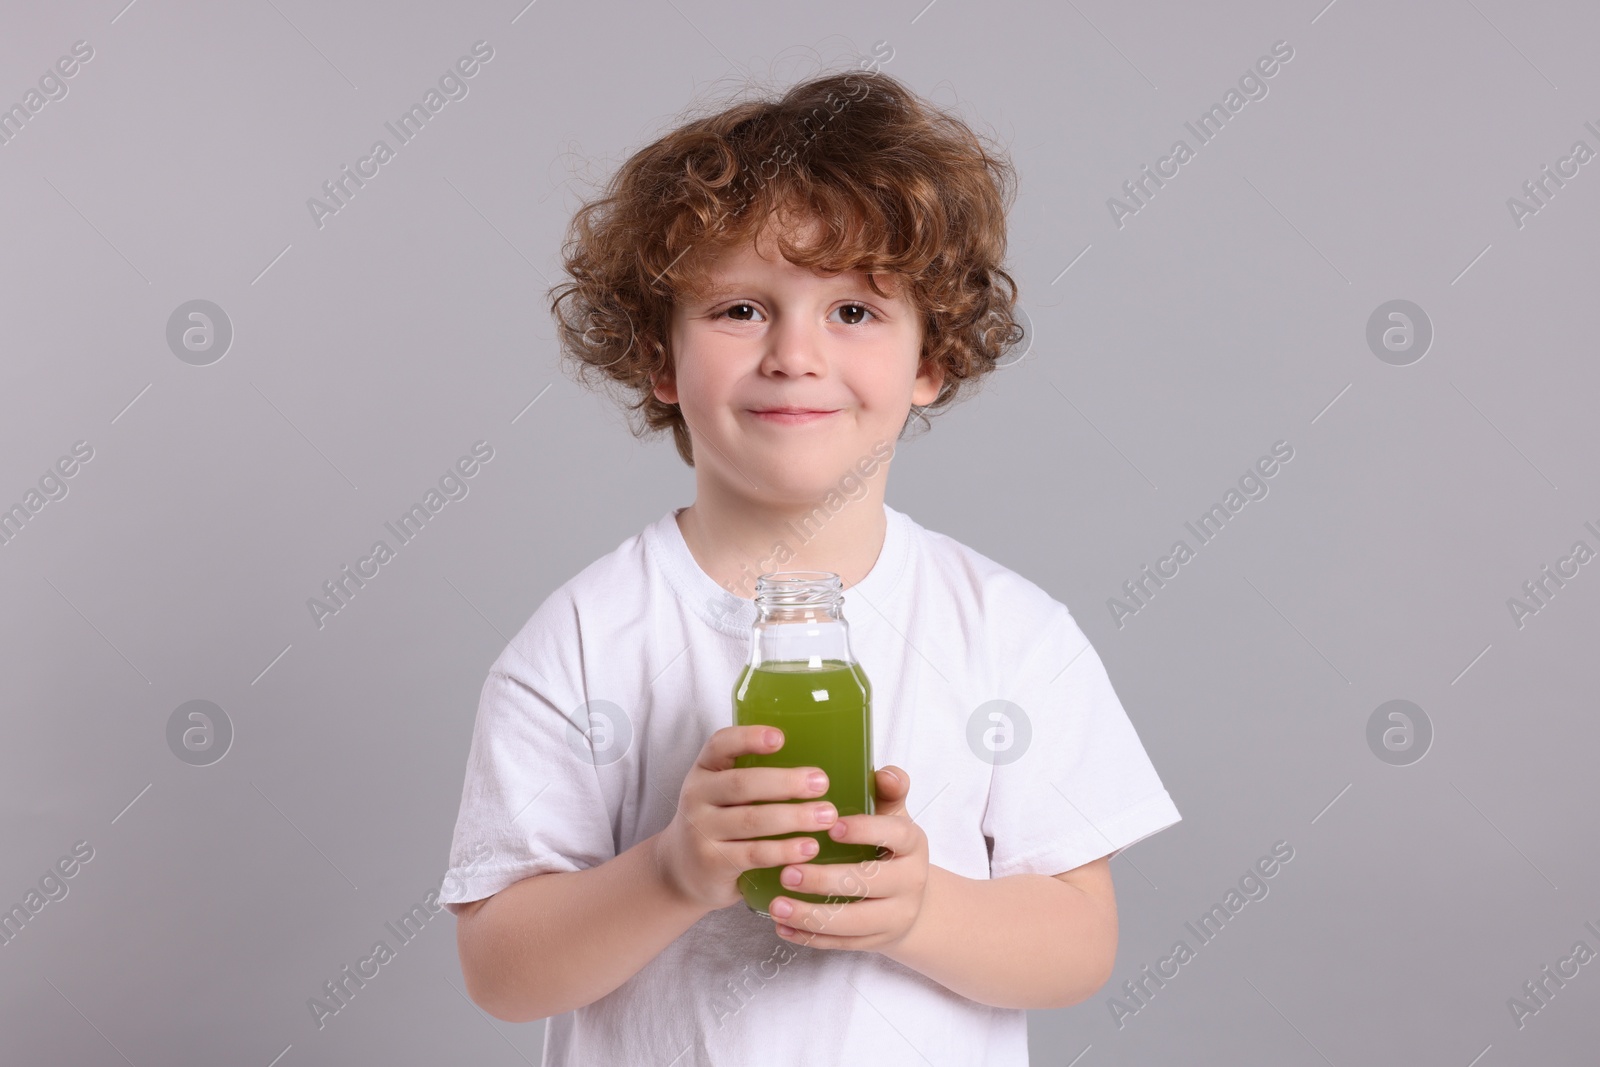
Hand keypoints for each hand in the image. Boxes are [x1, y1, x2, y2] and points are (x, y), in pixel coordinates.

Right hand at [652, 725, 838, 912]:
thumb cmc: (718, 822)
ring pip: (752, 820)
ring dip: (794, 817)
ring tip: (826, 816)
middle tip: (821, 782)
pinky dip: (784, 850)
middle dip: (786, 782)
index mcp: (703, 771)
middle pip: (742, 784)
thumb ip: (752, 777)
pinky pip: (754, 854)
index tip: (780, 738)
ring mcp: (701, 831)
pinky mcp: (713, 863)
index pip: (720, 745)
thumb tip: (813, 768)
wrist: (682, 871)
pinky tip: (809, 847)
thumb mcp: (721, 793)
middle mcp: (696, 797)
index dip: (749, 738)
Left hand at [767, 765, 928, 951]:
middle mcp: (910, 881)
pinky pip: (841, 944)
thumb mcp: (893, 817)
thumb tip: (883, 772)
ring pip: (853, 922)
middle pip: (868, 883)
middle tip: (787, 871)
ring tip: (776, 906)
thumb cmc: (890, 847)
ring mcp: (894, 916)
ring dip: (811, 916)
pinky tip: (782, 927)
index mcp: (913, 844)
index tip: (831, 826)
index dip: (865, 830)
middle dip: (825, 880)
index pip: (895, 835)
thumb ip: (887, 792)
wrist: (912, 899)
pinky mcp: (877, 942)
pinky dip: (809, 938)